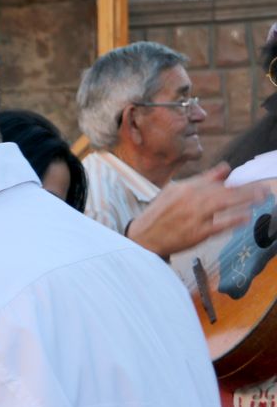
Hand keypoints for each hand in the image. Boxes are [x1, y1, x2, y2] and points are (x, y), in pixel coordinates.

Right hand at [126, 163, 268, 258]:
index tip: (252, 179)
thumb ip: (201, 180)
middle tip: (265, 187)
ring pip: (225, 204)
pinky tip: (246, 216)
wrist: (142, 238)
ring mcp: (194, 216)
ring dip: (245, 200)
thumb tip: (225, 168)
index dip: (236, 180)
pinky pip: (220, 225)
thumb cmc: (158, 215)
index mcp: (184, 187)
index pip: (215, 180)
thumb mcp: (174, 191)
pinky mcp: (196, 233)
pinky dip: (234, 220)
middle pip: (224, 190)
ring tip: (262, 197)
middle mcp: (190, 199)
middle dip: (247, 188)